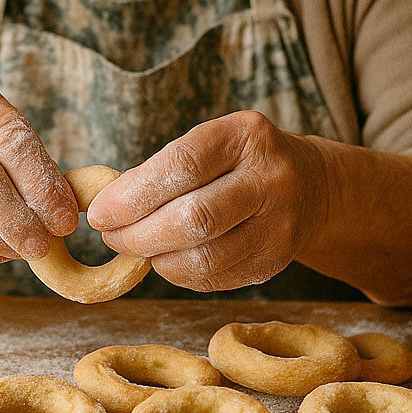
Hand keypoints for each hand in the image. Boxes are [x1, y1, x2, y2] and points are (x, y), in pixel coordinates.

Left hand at [87, 111, 328, 290]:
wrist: (312, 186)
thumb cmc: (239, 162)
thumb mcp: (212, 143)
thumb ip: (164, 169)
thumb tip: (106, 205)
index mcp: (245, 135)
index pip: (182, 166)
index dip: (133, 194)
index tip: (100, 211)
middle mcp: (270, 177)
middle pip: (194, 218)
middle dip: (139, 233)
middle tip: (111, 236)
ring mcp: (280, 223)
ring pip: (205, 257)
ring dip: (157, 259)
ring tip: (137, 248)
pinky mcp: (277, 259)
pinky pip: (216, 277)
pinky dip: (180, 273)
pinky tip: (167, 259)